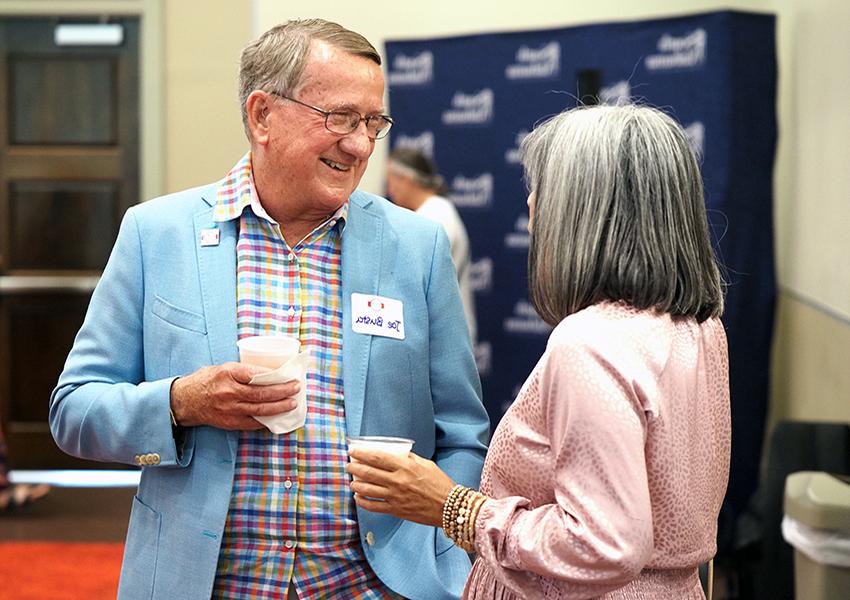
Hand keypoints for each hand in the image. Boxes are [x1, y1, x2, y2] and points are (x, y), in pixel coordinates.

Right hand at [170, 362, 299, 429]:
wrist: (185, 401)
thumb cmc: (206, 381)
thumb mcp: (223, 368)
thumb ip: (243, 370)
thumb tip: (270, 372)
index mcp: (227, 374)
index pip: (254, 374)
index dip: (273, 376)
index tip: (287, 375)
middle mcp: (228, 392)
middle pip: (261, 393)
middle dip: (282, 392)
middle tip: (296, 389)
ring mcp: (229, 410)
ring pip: (259, 410)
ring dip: (279, 407)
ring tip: (292, 403)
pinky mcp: (230, 423)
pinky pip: (253, 423)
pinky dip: (267, 420)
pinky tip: (278, 417)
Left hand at [347, 449, 455, 526]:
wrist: (449, 507)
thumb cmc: (439, 483)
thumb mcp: (425, 464)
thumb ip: (408, 459)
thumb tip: (395, 454)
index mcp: (405, 466)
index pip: (377, 457)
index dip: (361, 453)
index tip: (352, 450)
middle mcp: (397, 480)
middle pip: (368, 472)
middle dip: (354, 467)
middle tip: (348, 464)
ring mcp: (395, 496)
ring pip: (367, 489)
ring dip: (356, 484)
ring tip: (352, 481)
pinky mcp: (395, 510)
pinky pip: (373, 506)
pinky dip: (362, 501)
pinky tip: (358, 497)